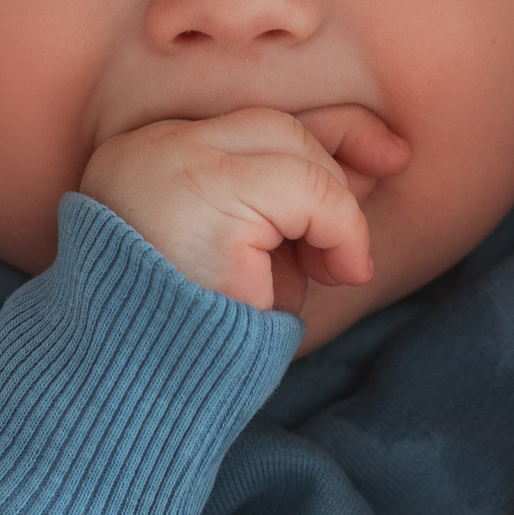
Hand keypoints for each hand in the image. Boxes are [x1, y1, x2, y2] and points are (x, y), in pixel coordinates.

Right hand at [80, 106, 410, 313]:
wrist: (125, 392)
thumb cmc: (180, 335)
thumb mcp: (235, 255)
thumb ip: (280, 208)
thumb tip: (371, 162)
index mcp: (141, 159)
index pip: (251, 122)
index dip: (329, 131)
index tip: (387, 154)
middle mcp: (152, 150)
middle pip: (278, 127)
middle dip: (341, 166)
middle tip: (366, 223)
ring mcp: (180, 171)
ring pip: (297, 156)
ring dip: (330, 215)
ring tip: (322, 274)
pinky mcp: (211, 208)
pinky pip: (309, 195)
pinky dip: (337, 232)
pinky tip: (329, 274)